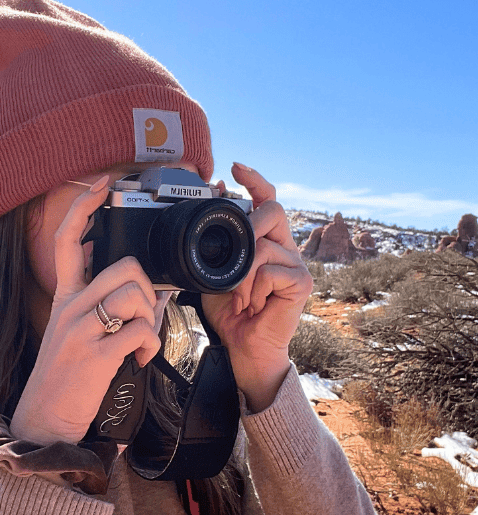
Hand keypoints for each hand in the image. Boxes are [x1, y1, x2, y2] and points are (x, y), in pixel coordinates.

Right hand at [10, 177, 161, 446]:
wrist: (45, 421)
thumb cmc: (66, 378)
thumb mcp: (72, 333)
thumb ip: (95, 306)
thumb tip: (135, 288)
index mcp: (64, 298)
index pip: (67, 240)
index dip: (84, 207)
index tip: (101, 184)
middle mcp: (69, 307)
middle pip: (123, 266)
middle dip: (148, 288)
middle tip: (146, 315)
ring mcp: (81, 329)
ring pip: (135, 296)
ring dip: (151, 319)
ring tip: (142, 342)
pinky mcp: (96, 355)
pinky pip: (139, 332)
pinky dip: (150, 346)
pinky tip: (141, 360)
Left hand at [201, 164, 311, 411]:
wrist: (244, 347)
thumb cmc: (232, 311)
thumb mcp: (216, 270)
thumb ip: (216, 243)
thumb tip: (213, 208)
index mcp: (267, 240)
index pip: (267, 198)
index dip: (254, 179)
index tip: (234, 167)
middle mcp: (285, 248)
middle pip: (273, 210)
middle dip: (249, 225)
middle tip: (235, 254)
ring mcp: (297, 264)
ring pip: (263, 246)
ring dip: (241, 275)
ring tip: (240, 297)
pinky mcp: (302, 282)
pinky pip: (269, 270)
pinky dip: (252, 288)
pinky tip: (253, 303)